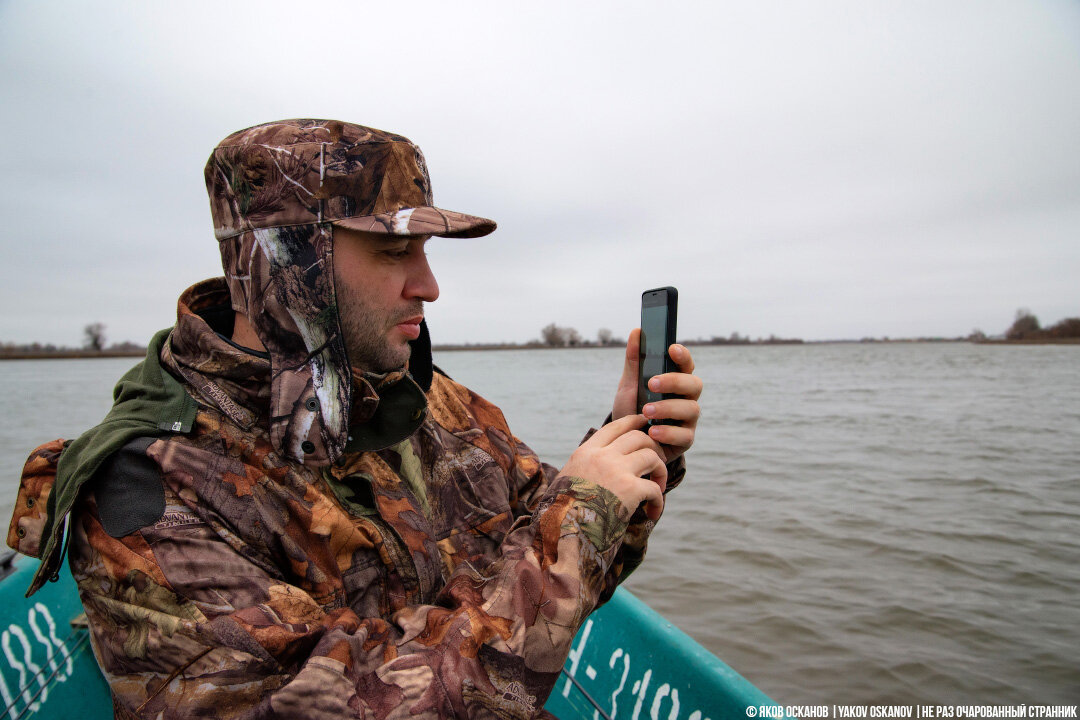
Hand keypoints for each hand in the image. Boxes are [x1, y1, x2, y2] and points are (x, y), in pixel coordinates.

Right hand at [558, 414, 667, 520]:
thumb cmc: (564, 512)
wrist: (565, 533)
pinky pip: (655, 488)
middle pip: (638, 437)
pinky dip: (658, 500)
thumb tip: (596, 465)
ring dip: (660, 471)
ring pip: (651, 456)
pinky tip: (653, 511)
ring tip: (657, 486)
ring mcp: (617, 471)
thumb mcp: (568, 478)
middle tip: (657, 462)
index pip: (614, 427)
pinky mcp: (630, 490)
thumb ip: (585, 466)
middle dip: (653, 447)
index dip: (632, 421)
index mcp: (586, 453)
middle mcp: (602, 456)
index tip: (644, 422)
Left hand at [612, 329, 701, 462]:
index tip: (671, 349)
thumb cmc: (632, 410)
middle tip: (651, 383)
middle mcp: (686, 398)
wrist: (626, 443)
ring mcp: (688, 420)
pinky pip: (684, 435)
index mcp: (676, 381)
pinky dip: (668, 432)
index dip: (683, 356)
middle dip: (674, 382)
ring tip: (646, 411)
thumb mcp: (629, 385)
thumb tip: (637, 331)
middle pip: (694, 385)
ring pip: (691, 409)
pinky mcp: (685, 439)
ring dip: (668, 408)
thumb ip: (634, 361)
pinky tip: (652, 432)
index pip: (686, 365)